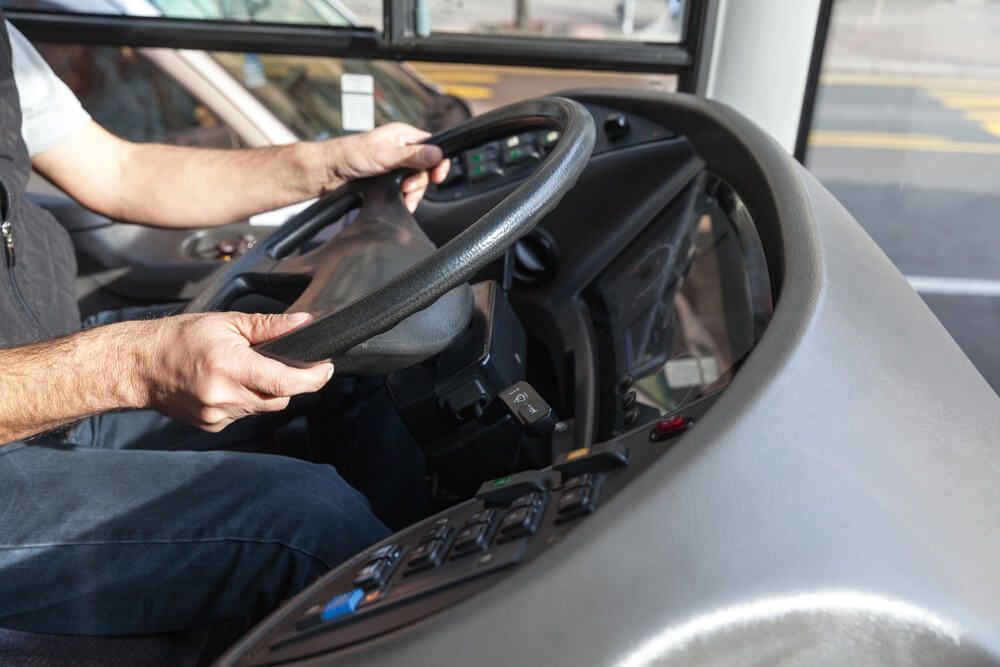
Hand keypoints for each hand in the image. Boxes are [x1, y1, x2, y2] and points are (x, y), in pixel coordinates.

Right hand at [139, 312, 332, 431]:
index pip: (285, 382)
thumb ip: (269, 326)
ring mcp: (217, 415)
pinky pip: (244, 415)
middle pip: (280, 398)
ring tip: (246, 369)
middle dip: (290, 383)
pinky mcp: (212, 425)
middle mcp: (224, 395)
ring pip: (262, 408)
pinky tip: (228, 384)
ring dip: (266, 391)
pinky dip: (245, 400)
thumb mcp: (227, 322)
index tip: (326, 368)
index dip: (313, 378)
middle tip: (287, 364)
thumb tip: (303, 323)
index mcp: (230, 367)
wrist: (139, 365)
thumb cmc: (178, 339)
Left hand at [326, 123, 450, 211]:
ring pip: (416, 182)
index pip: (432, 146)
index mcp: (403, 136)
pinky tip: (399, 201)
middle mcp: (402, 149)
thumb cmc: (350, 156)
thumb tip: (437, 153)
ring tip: (402, 198)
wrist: (329, 173)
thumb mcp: (385, 155)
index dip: (438, 163)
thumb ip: (412, 156)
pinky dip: (404, 198)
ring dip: (411, 194)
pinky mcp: (390, 179)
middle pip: (425, 169)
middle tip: (406, 188)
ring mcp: (396, 165)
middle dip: (418, 183)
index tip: (437, 177)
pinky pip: (406, 191)